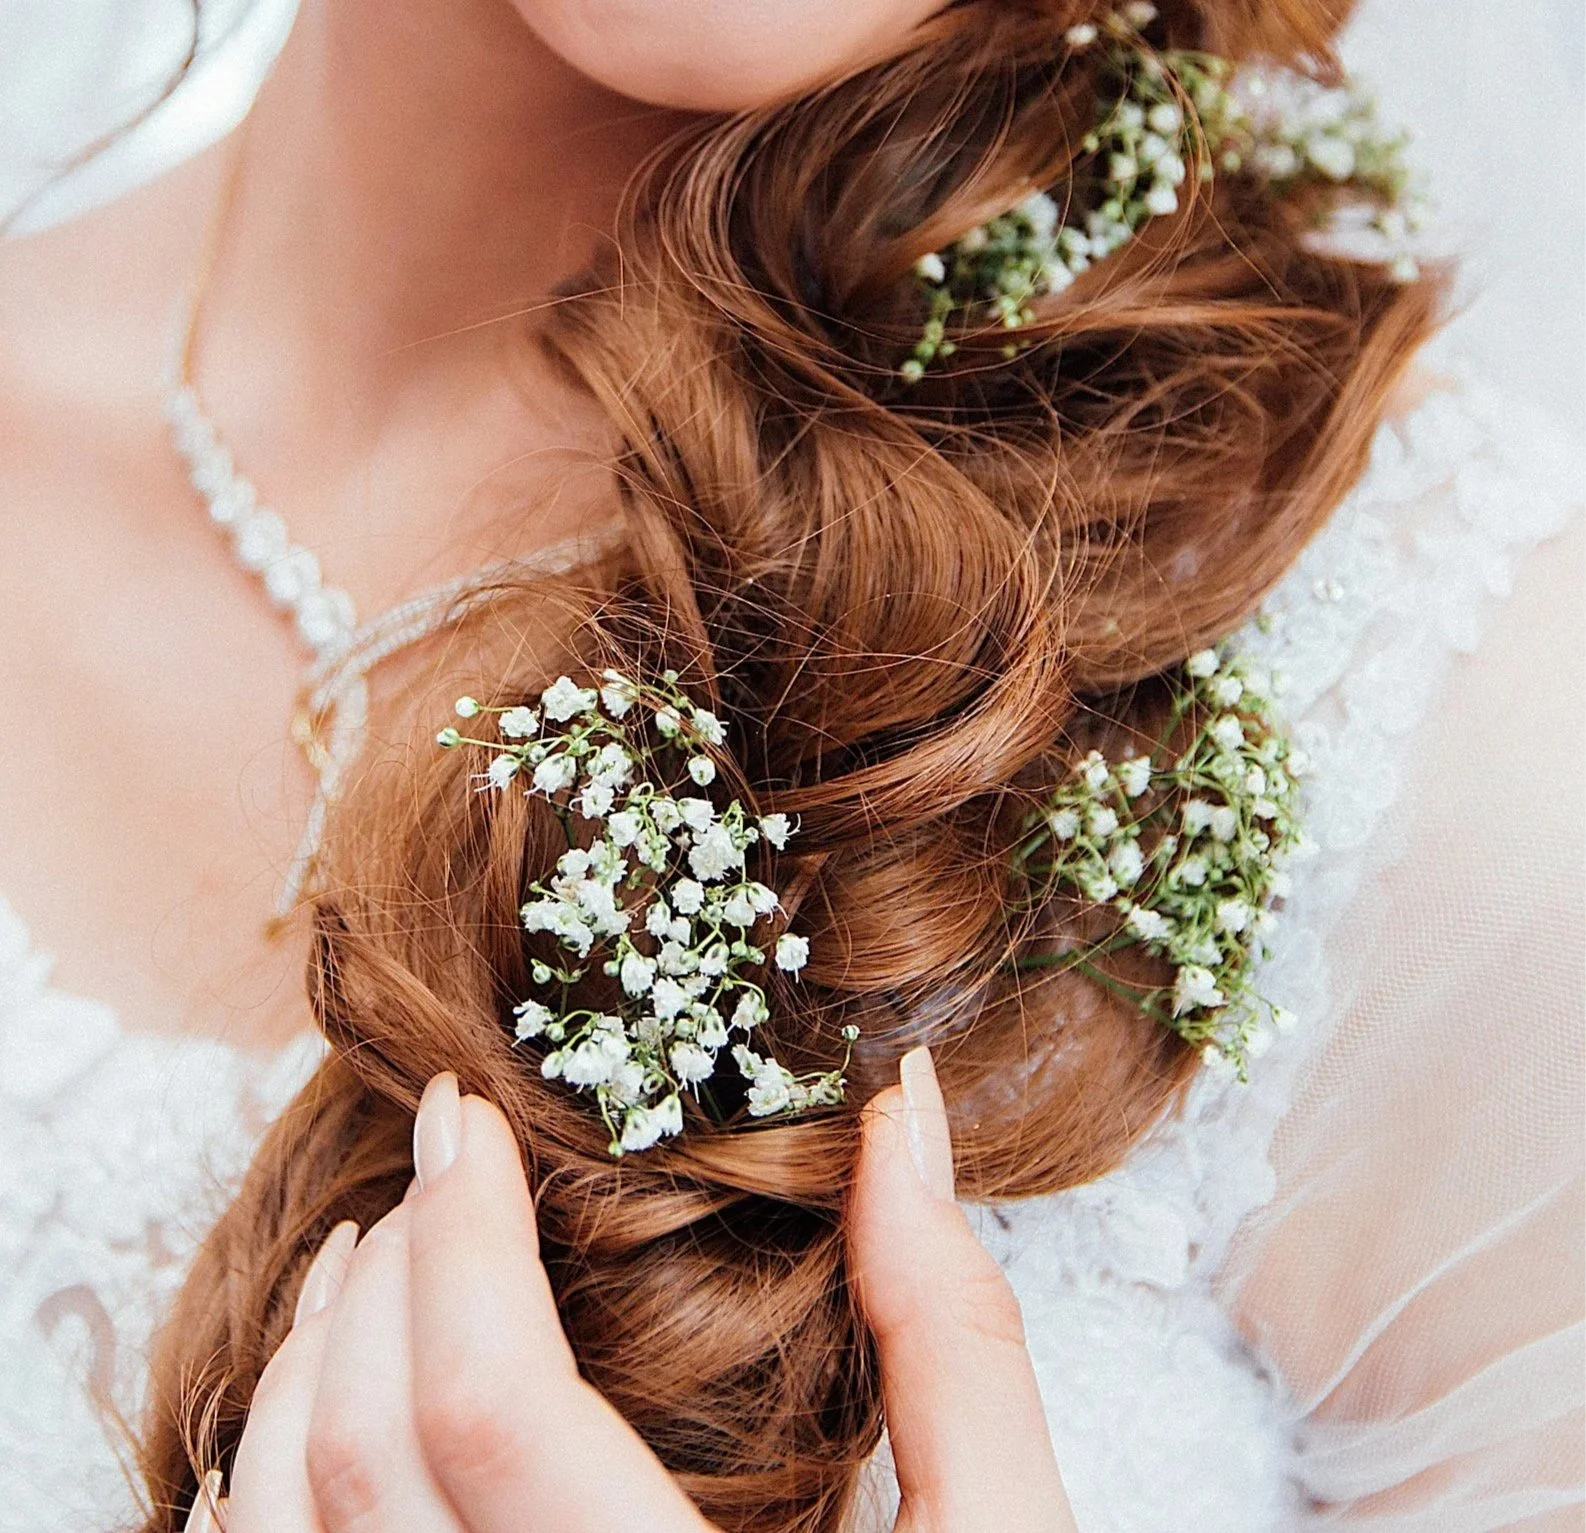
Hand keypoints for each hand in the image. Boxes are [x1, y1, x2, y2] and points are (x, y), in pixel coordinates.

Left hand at [186, 1049, 1076, 1531]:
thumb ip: (954, 1340)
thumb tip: (895, 1118)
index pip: (491, 1411)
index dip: (458, 1233)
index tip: (466, 1115)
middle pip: (360, 1459)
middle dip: (386, 1271)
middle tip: (444, 1160)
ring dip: (304, 1368)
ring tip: (372, 1253)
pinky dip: (271, 1483)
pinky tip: (334, 1409)